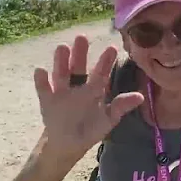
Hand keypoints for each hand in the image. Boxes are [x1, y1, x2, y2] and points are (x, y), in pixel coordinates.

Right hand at [34, 35, 143, 160]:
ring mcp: (62, 92)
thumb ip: (121, 107)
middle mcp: (78, 85)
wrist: (69, 144)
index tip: (112, 48)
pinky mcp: (48, 101)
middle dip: (80, 53)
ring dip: (61, 61)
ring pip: (61, 74)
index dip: (106, 61)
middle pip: (79, 67)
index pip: (101, 73)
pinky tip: (40, 70)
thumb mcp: (108, 119)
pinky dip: (41, 80)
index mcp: (95, 88)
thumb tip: (140, 96)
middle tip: (82, 37)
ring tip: (62, 47)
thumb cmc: (92, 127)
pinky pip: (44, 89)